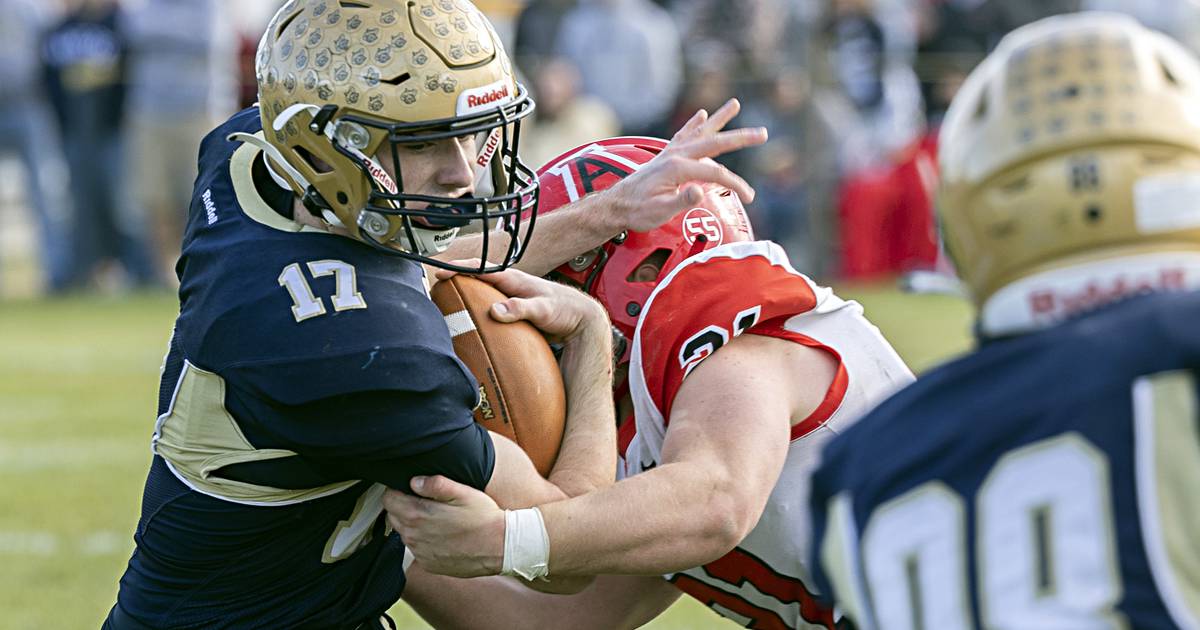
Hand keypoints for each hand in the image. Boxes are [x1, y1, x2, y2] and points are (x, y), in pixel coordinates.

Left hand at [384, 476, 505, 577]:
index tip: (410, 488)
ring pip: (404, 533)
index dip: (397, 490)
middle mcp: (413, 536)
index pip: (388, 499)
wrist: (500, 547)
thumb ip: (435, 484)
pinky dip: (424, 541)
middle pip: (393, 516)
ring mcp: (420, 552)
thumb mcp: (462, 492)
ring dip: (413, 524)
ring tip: (436, 518)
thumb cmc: (483, 516)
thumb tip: (414, 481)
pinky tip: (442, 535)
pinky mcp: (428, 564)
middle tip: (425, 501)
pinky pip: (417, 548)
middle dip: (403, 507)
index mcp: (417, 514)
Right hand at [435, 262, 607, 343]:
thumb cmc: (565, 309)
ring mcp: (508, 298)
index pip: (479, 268)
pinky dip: (475, 313)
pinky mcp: (511, 311)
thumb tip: (495, 311)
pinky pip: (487, 309)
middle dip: (452, 281)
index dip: (457, 268)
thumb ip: (521, 309)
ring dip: (461, 298)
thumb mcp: (544, 309)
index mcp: (512, 279)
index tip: (438, 273)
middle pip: (474, 279)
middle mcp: (507, 286)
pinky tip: (466, 328)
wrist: (580, 318)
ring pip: (479, 295)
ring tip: (440, 309)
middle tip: (430, 291)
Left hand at [605, 98, 767, 232]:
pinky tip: (702, 114)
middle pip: (715, 143)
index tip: (749, 197)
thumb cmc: (638, 211)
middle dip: (741, 138)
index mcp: (677, 168)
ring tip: (734, 104)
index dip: (735, 184)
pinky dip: (694, 124)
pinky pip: (684, 135)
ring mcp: (670, 152)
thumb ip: (681, 201)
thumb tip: (700, 191)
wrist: (616, 205)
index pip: (716, 173)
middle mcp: (675, 155)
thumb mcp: (660, 212)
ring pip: (701, 133)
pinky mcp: (666, 155)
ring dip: (719, 119)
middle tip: (763, 133)